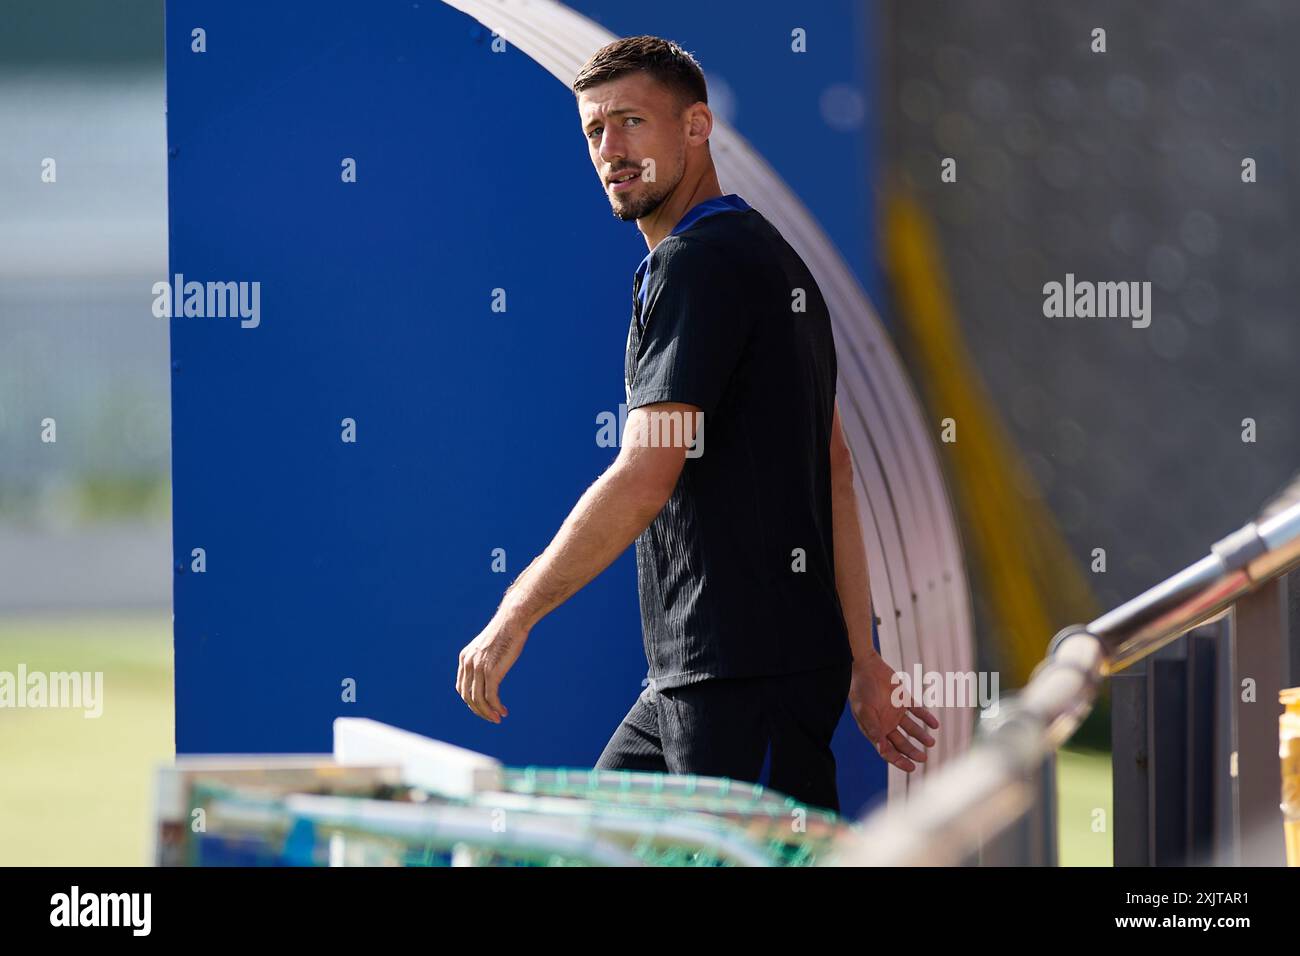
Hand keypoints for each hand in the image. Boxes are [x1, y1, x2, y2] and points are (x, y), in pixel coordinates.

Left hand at [456, 615, 527, 722]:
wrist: (513, 621)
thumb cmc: (506, 631)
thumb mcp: (489, 646)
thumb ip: (485, 659)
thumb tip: (490, 672)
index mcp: (465, 658)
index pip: (462, 687)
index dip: (470, 701)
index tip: (482, 708)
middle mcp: (468, 663)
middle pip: (468, 696)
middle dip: (478, 710)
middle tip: (490, 718)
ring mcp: (479, 668)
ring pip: (478, 700)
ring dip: (487, 713)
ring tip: (497, 719)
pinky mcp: (491, 672)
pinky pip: (490, 697)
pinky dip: (496, 707)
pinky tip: (503, 711)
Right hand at [847, 652, 939, 771]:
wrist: (866, 666)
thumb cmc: (860, 690)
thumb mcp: (865, 711)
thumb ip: (874, 730)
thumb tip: (882, 749)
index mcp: (875, 729)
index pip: (887, 750)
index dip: (899, 760)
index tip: (911, 768)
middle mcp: (886, 723)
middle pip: (901, 743)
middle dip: (912, 752)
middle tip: (923, 758)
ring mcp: (895, 712)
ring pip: (911, 728)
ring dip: (921, 736)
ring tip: (931, 743)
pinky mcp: (903, 699)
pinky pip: (917, 711)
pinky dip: (926, 717)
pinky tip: (934, 724)